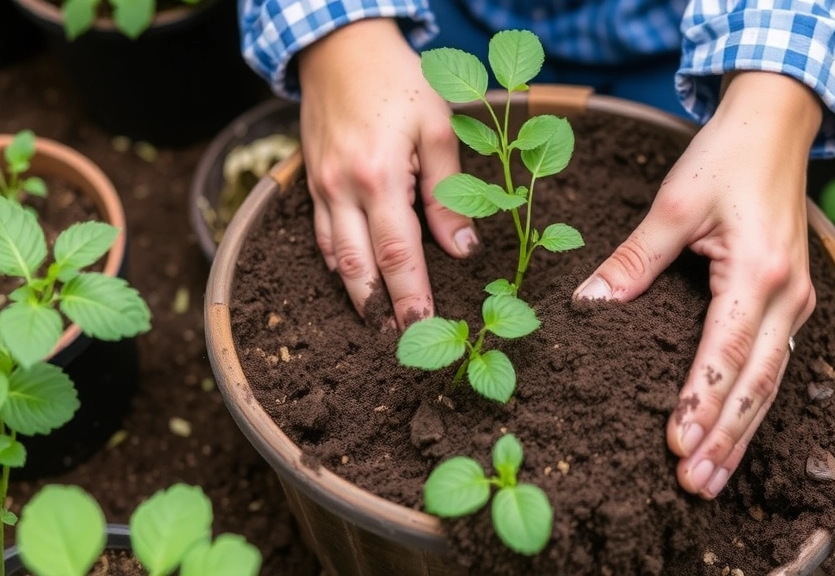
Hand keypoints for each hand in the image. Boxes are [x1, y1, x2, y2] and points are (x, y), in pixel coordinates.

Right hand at [297, 18, 476, 328]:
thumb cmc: (397, 83)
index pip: (397, 253)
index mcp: (378, 177)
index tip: (423, 329)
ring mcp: (321, 189)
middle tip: (401, 346)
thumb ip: (449, 194)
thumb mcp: (437, 128)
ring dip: (357, 297)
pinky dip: (338, 266)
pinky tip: (355, 282)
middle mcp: (342, 190)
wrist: (339, 48)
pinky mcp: (311, 184)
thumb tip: (463, 251)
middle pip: (358, 268)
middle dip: (379, 311)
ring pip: (335, 259)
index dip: (411, 295)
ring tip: (380, 328)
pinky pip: (323, 237)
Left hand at [573, 72, 821, 497]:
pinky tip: (731, 435)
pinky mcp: (792, 302)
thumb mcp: (673, 203)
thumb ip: (634, 260)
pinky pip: (773, 365)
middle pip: (755, 383)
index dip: (699, 400)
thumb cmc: (726, 157)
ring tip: (712, 479)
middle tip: (693, 484)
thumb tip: (588, 305)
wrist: (777, 126)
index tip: (675, 442)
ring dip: (740, 434)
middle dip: (723, 438)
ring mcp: (797, 301)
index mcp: (759, 270)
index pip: (725, 351)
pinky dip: (750, 406)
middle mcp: (788, 294)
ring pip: (770, 384)